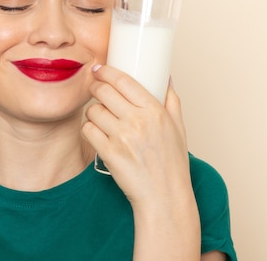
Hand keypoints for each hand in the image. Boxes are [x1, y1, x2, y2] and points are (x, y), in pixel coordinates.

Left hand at [82, 65, 191, 207]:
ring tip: (100, 116)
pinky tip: (96, 132)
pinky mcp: (109, 153)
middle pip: (104, 91)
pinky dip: (89, 129)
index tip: (99, 69)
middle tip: (95, 88)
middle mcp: (138, 121)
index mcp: (155, 111)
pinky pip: (88, 130)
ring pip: (93, 110)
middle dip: (95, 87)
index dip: (106, 71)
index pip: (124, 80)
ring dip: (93, 111)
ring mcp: (122, 137)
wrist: (164, 196)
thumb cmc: (172, 164)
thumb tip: (166, 77)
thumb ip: (171, 101)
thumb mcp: (178, 128)